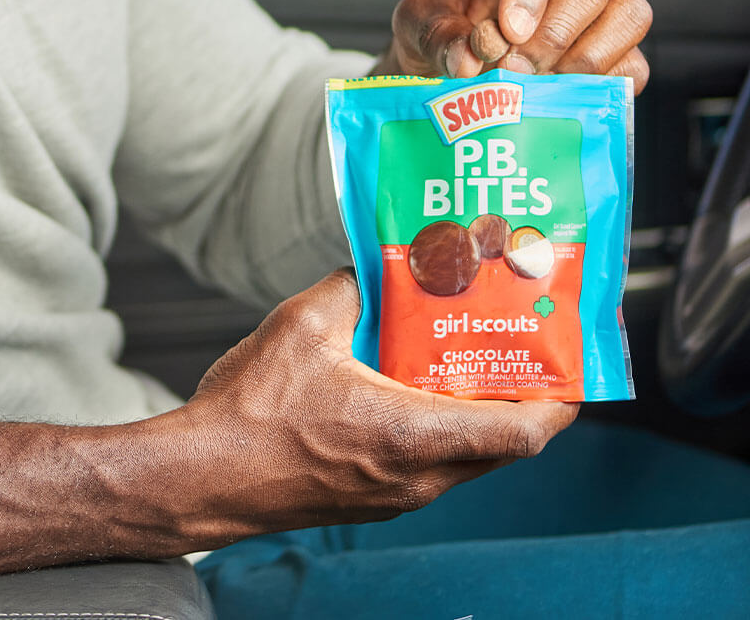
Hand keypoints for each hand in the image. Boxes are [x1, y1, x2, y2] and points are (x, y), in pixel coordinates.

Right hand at [183, 269, 578, 529]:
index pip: (523, 433)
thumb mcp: (301, 326)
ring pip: (465, 458)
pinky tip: (401, 392)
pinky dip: (435, 432)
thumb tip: (369, 268)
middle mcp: (417, 477)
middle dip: (516, 398)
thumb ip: (350, 287)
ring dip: (472, 415)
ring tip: (454, 363)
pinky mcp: (369, 500)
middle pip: (501, 445)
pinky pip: (428, 467)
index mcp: (415, 436)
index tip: (566, 367)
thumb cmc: (247, 419)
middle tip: (509, 349)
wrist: (201, 479)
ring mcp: (393, 495)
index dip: (558, 400)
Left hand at [373, 0, 650, 93]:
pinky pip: (634, 62)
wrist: (448, 66)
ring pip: (627, 14)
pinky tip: (562, 97)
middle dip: (550, 35)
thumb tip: (468, 61)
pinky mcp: (614, 48)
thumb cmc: (439, 30)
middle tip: (513, 70)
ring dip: (585, 57)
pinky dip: (603, 84)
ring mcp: (598, 5)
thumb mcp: (417, 25)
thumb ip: (437, 36)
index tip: (510, 29)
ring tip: (539, 84)